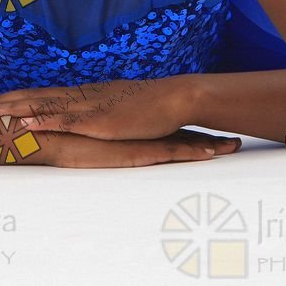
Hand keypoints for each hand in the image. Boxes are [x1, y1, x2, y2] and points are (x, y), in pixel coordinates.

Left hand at [0, 77, 189, 140]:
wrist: (175, 99)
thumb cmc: (151, 106)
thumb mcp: (119, 109)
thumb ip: (100, 113)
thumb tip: (86, 119)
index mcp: (85, 95)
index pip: (44, 94)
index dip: (17, 96)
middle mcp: (82, 97)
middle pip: (36, 96)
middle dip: (5, 100)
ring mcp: (89, 107)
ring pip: (44, 106)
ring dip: (15, 108)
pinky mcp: (99, 121)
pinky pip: (65, 121)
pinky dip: (42, 120)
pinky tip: (24, 122)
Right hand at [46, 128, 242, 168]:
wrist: (51, 135)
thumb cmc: (63, 141)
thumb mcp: (85, 143)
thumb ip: (96, 144)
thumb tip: (100, 150)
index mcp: (130, 131)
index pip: (166, 131)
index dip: (190, 134)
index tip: (211, 138)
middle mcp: (139, 133)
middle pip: (182, 134)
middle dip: (210, 137)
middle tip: (234, 143)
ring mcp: (140, 140)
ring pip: (184, 142)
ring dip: (210, 144)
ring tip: (234, 147)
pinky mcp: (135, 151)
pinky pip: (171, 153)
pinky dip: (193, 152)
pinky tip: (211, 154)